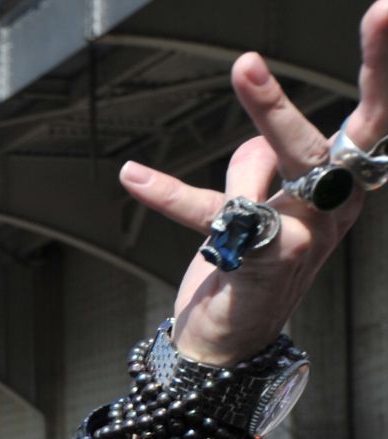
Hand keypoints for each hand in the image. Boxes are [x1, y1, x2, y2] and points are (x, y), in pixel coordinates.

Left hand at [119, 2, 387, 363]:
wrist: (227, 347)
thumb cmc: (251, 268)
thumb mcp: (262, 206)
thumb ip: (261, 165)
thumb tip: (255, 138)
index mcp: (343, 190)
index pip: (374, 120)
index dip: (386, 68)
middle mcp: (332, 209)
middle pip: (346, 133)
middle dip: (373, 71)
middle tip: (381, 10)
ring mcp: (301, 235)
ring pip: (287, 160)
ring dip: (268, 112)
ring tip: (247, 63)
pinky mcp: (257, 261)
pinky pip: (211, 214)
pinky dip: (167, 193)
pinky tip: (132, 174)